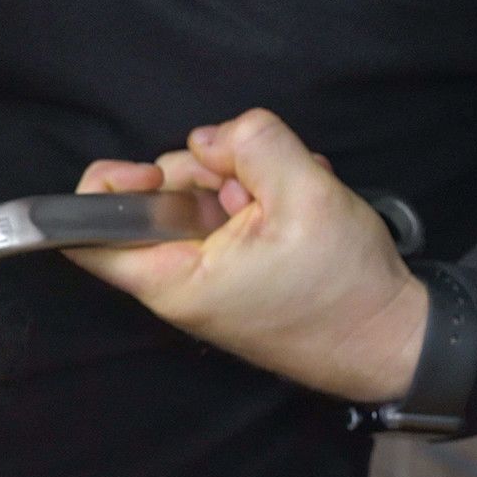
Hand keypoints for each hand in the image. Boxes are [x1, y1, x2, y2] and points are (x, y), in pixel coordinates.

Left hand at [65, 108, 426, 403]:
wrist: (389, 339)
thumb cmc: (345, 289)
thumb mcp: (308, 195)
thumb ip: (256, 147)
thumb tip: (213, 136)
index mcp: (172, 277)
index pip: (87, 236)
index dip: (105, 188)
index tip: (152, 172)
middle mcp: (178, 278)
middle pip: (154, 198)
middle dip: (202, 171)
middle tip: (256, 181)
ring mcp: (207, 272)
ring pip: (197, 198)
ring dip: (242, 180)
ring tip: (290, 193)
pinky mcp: (233, 267)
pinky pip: (229, 213)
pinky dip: (260, 196)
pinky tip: (294, 203)